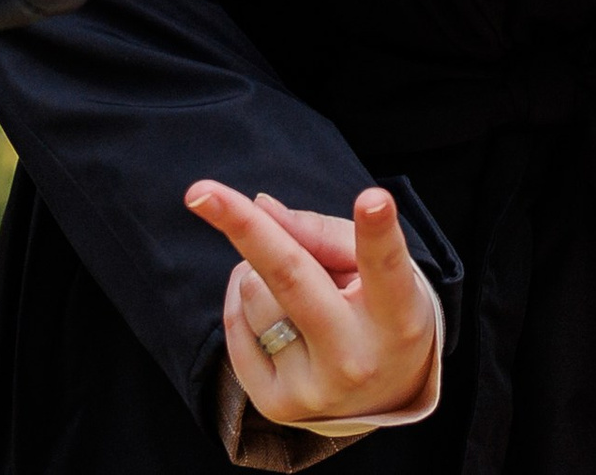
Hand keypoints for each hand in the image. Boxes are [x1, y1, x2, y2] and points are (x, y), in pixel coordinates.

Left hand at [187, 181, 438, 430]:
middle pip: (292, 278)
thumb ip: (322, 234)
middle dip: (247, 229)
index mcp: (397, 317)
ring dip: (257, 265)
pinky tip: (267, 300)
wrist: (382, 390)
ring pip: (254, 292)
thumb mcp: (370, 266)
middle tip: (199, 191)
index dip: (377, 231)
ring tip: (289, 275)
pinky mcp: (275, 404)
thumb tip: (259, 207)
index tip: (373, 198)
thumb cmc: (378, 306)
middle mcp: (353, 358)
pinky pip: (235, 327)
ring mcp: (311, 388)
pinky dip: (242, 297)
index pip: (385, 267)